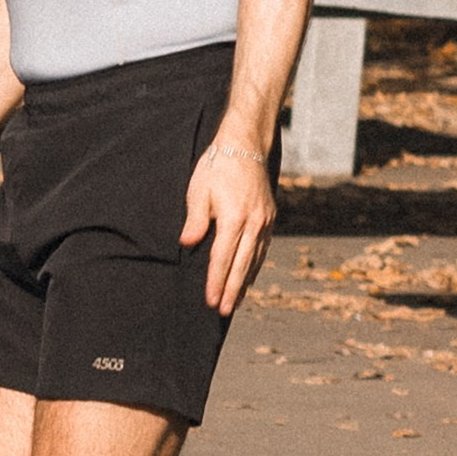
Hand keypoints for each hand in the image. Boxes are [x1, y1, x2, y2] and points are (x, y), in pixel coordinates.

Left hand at [182, 128, 274, 315]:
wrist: (246, 145)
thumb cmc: (217, 166)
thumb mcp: (198, 190)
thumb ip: (195, 220)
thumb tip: (187, 244)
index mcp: (234, 218)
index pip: (222, 258)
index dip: (216, 282)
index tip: (211, 300)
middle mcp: (254, 223)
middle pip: (242, 265)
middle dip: (232, 290)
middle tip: (224, 310)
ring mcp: (265, 220)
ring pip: (255, 258)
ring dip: (245, 281)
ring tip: (237, 300)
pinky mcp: (269, 216)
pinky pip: (263, 247)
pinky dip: (256, 264)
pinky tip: (249, 274)